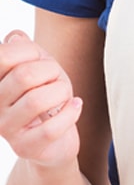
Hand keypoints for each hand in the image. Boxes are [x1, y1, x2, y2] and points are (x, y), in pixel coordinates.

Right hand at [0, 31, 81, 167]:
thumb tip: (17, 37)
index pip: (4, 55)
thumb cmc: (46, 97)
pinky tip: (76, 105)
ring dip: (61, 91)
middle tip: (57, 79)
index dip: (31, 51)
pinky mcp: (26, 147)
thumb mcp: (38, 66)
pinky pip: (51, 128)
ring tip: (66, 94)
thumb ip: (25, 49)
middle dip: (52, 71)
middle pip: (25, 75)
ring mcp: (6, 128)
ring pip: (37, 100)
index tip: (41, 60)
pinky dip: (71, 113)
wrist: (54, 141)